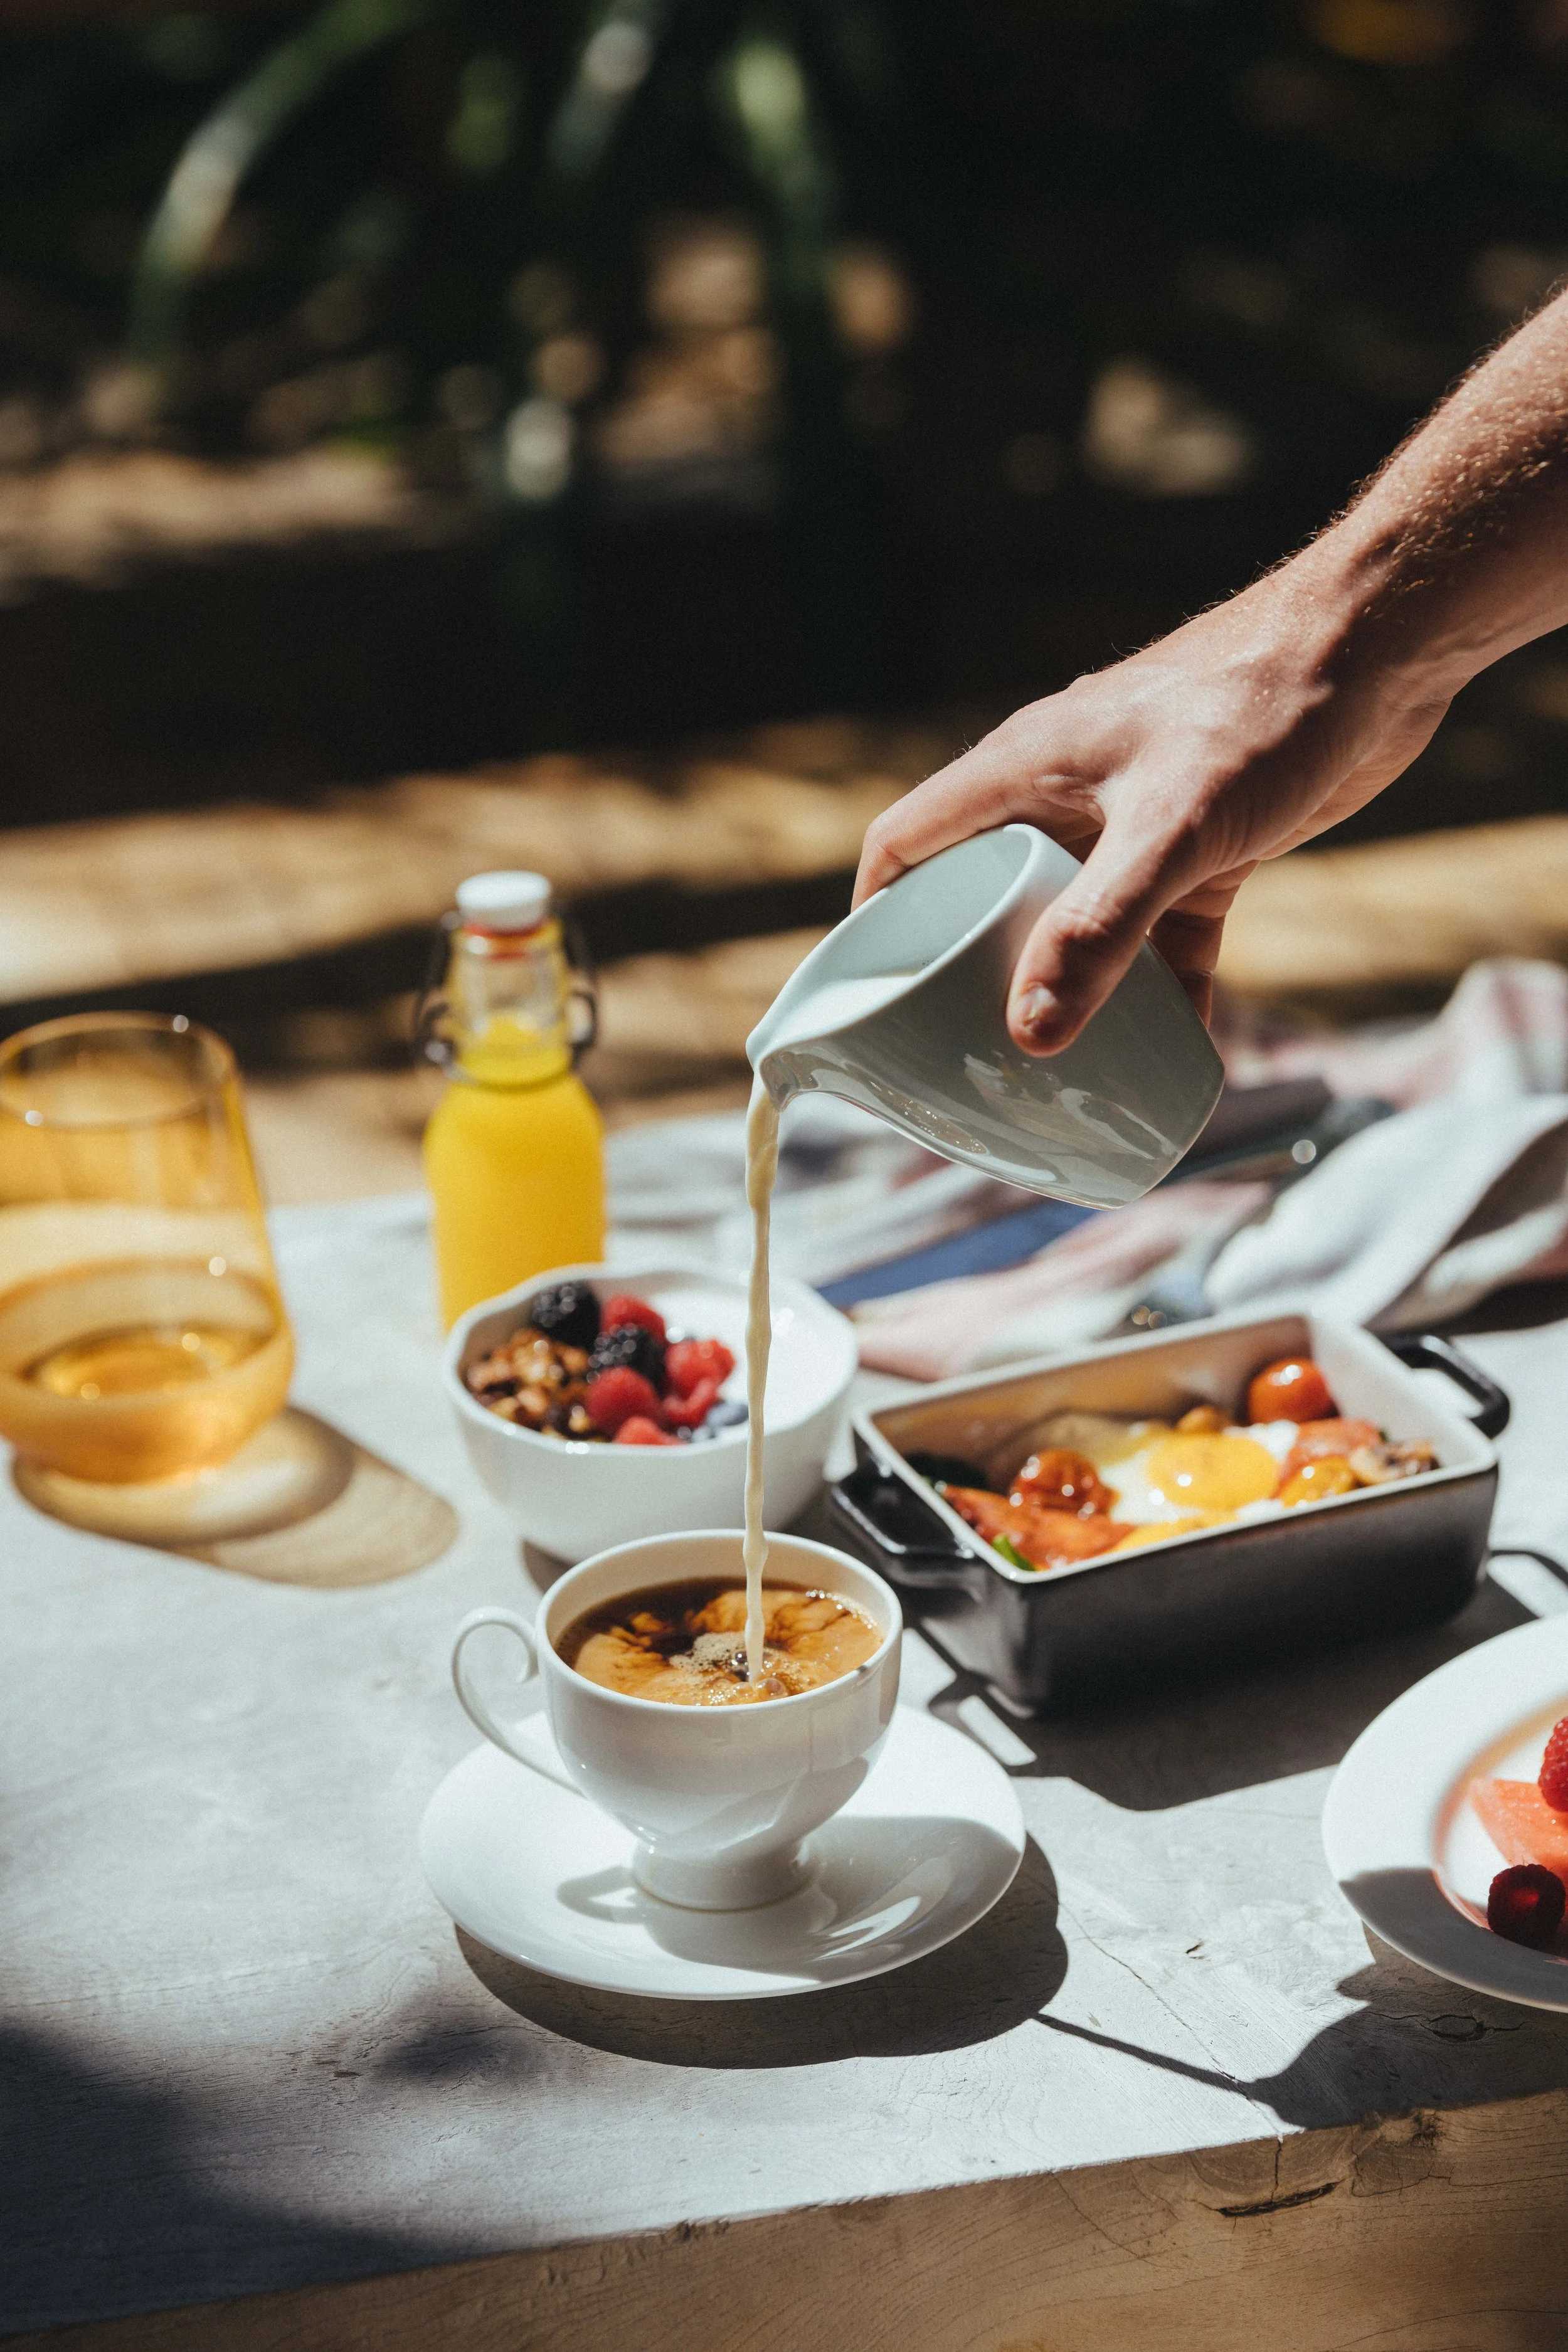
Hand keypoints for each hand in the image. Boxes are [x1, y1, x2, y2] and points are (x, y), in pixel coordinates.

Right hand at [855, 561, 1453, 1053]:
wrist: (1383, 647)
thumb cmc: (1263, 706)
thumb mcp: (1171, 828)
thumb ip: (1101, 929)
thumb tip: (1030, 1034)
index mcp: (1021, 771)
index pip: (907, 844)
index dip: (877, 918)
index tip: (873, 994)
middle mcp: (1063, 795)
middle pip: (985, 894)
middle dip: (974, 974)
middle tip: (965, 1054)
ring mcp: (1132, 821)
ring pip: (1075, 921)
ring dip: (1072, 990)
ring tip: (1063, 1074)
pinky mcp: (1202, 844)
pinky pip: (1161, 933)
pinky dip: (1165, 989)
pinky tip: (1180, 1053)